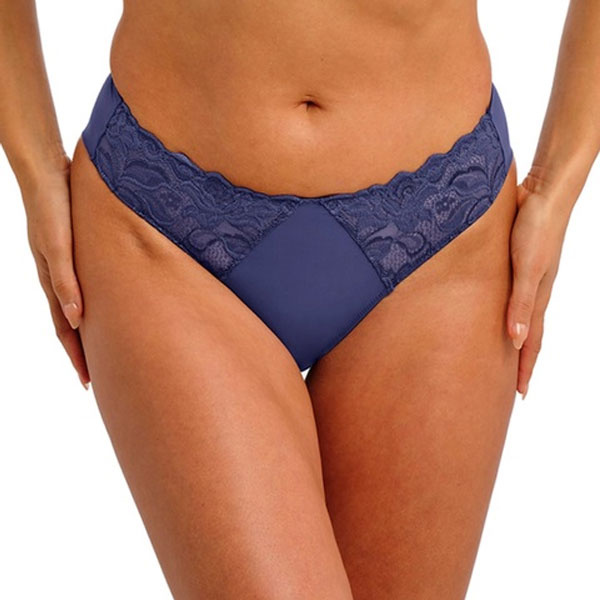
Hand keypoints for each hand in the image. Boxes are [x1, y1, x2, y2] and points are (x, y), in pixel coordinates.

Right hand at [21, 155, 89, 389]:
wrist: (47, 173)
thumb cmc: (52, 208)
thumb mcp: (59, 246)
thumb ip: (66, 281)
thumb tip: (77, 319)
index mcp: (53, 282)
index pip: (66, 329)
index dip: (77, 356)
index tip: (89, 382)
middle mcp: (58, 278)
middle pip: (71, 324)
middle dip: (83, 352)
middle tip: (99, 377)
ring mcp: (66, 266)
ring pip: (78, 307)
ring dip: (88, 331)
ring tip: (106, 349)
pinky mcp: (75, 252)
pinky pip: (84, 286)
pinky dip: (93, 304)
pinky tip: (105, 306)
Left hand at [507, 166, 572, 398]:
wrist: (543, 194)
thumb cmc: (536, 231)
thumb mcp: (527, 269)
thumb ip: (521, 303)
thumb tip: (514, 341)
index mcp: (537, 299)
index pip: (530, 343)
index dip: (525, 368)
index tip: (519, 394)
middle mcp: (532, 292)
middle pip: (525, 334)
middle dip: (518, 361)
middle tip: (508, 383)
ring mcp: (525, 278)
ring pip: (517, 316)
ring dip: (510, 338)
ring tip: (499, 353)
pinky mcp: (515, 263)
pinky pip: (509, 296)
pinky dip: (504, 311)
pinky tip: (491, 310)